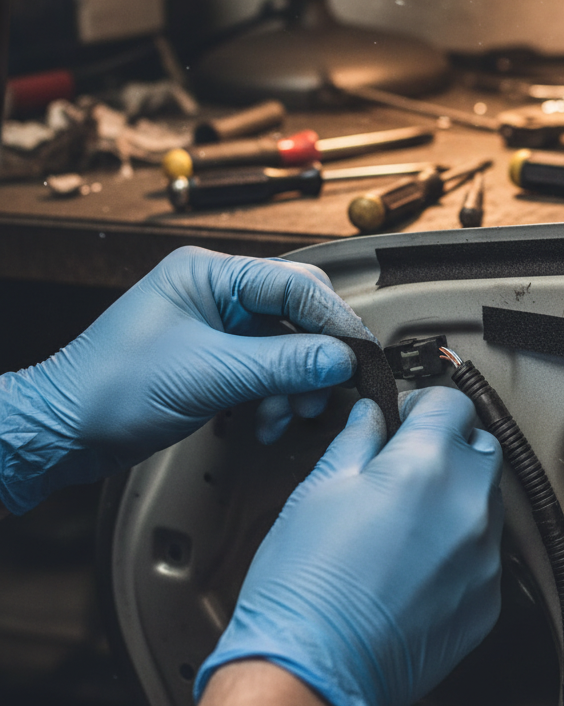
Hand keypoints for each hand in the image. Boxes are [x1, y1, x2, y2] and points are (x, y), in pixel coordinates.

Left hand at [0, 246, 373, 513]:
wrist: (62, 433)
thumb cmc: (110, 390)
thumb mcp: (209, 375)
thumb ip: (283, 363)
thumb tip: (342, 358)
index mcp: (209, 272)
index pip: (295, 284)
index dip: (333, 320)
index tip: (358, 354)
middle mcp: (216, 290)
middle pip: (297, 311)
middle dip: (317, 354)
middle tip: (331, 386)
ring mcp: (217, 322)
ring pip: (287, 342)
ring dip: (297, 381)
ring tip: (292, 412)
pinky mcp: (216, 354)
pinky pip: (268, 365)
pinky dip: (277, 393)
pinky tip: (269, 419)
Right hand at [195, 387, 503, 705]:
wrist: (314, 671)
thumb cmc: (306, 585)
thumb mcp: (319, 488)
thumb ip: (357, 440)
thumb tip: (371, 416)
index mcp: (428, 463)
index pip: (453, 403)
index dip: (426, 403)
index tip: (408, 415)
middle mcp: (469, 504)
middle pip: (481, 445)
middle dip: (450, 443)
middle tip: (410, 460)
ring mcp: (484, 555)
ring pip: (488, 498)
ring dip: (459, 493)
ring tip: (411, 515)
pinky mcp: (488, 599)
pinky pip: (486, 552)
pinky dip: (462, 544)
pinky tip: (420, 559)